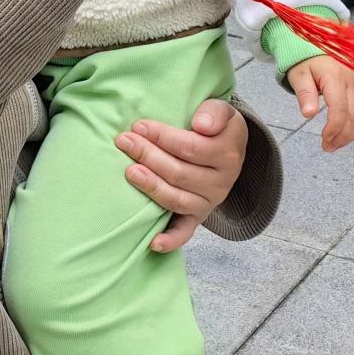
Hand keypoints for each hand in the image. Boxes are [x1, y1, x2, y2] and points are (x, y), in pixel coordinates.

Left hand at [116, 98, 247, 252]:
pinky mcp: (198, 217)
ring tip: (129, 171)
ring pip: (176, 199)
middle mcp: (221, 183)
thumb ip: (214, 112)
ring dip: (151, 186)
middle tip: (124, 141)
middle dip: (148, 156)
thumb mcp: (223, 112)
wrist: (229, 149)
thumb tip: (201, 125)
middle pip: (179, 173)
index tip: (139, 126)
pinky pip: (185, 232)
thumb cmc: (217, 127)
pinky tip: (152, 243)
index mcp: (228, 155)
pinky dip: (170, 240)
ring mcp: (208, 203)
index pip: (190, 148)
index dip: (163, 136)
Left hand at [285, 56, 353, 150]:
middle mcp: (349, 82)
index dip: (334, 128)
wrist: (314, 42)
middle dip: (342, 136)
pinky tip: (345, 135)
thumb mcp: (298, 74)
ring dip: (350, 134)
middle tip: (327, 148)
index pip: (340, 109)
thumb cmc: (302, 58)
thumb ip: (304, 93)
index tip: (324, 140)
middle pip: (353, 116)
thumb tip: (308, 114)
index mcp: (334, 77)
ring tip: (334, 145)